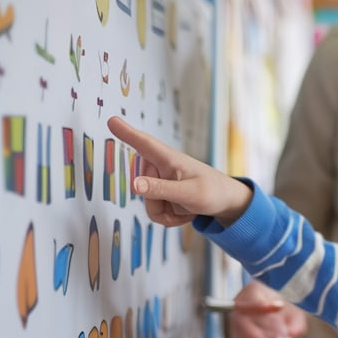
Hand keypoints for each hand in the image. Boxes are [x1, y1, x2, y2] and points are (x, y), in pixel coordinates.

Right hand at [107, 116, 252, 226]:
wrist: (226, 202)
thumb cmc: (213, 192)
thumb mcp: (188, 194)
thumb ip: (160, 190)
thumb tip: (134, 185)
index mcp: (168, 159)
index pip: (143, 143)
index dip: (126, 132)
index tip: (111, 120)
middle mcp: (160, 167)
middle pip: (142, 190)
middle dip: (160, 203)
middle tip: (185, 201)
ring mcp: (160, 182)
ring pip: (148, 205)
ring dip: (168, 213)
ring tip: (187, 206)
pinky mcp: (161, 194)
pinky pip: (155, 213)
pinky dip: (170, 217)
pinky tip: (185, 210)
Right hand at [227, 281, 308, 337]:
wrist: (278, 315)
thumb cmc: (285, 309)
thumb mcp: (294, 309)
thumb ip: (295, 320)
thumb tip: (291, 333)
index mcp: (252, 292)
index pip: (249, 299)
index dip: (260, 307)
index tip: (279, 308)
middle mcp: (239, 308)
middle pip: (240, 324)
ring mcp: (235, 326)